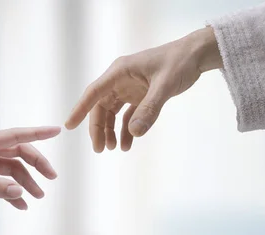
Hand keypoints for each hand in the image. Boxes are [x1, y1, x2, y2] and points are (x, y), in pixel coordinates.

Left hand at [0, 126, 60, 209]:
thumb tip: (20, 191)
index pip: (16, 135)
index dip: (38, 132)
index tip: (57, 130)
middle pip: (20, 153)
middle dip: (37, 164)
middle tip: (51, 178)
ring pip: (14, 170)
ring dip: (26, 182)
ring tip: (38, 197)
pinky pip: (3, 184)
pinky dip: (13, 193)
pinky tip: (21, 206)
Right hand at [65, 27, 221, 151]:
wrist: (196, 55)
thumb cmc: (179, 63)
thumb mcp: (164, 86)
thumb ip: (149, 109)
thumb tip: (134, 133)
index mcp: (119, 72)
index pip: (94, 93)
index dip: (80, 109)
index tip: (69, 125)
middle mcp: (120, 80)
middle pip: (101, 107)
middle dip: (98, 128)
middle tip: (100, 149)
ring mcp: (129, 88)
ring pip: (112, 113)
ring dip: (111, 131)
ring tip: (114, 149)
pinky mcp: (140, 94)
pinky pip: (128, 115)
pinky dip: (127, 129)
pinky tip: (128, 143)